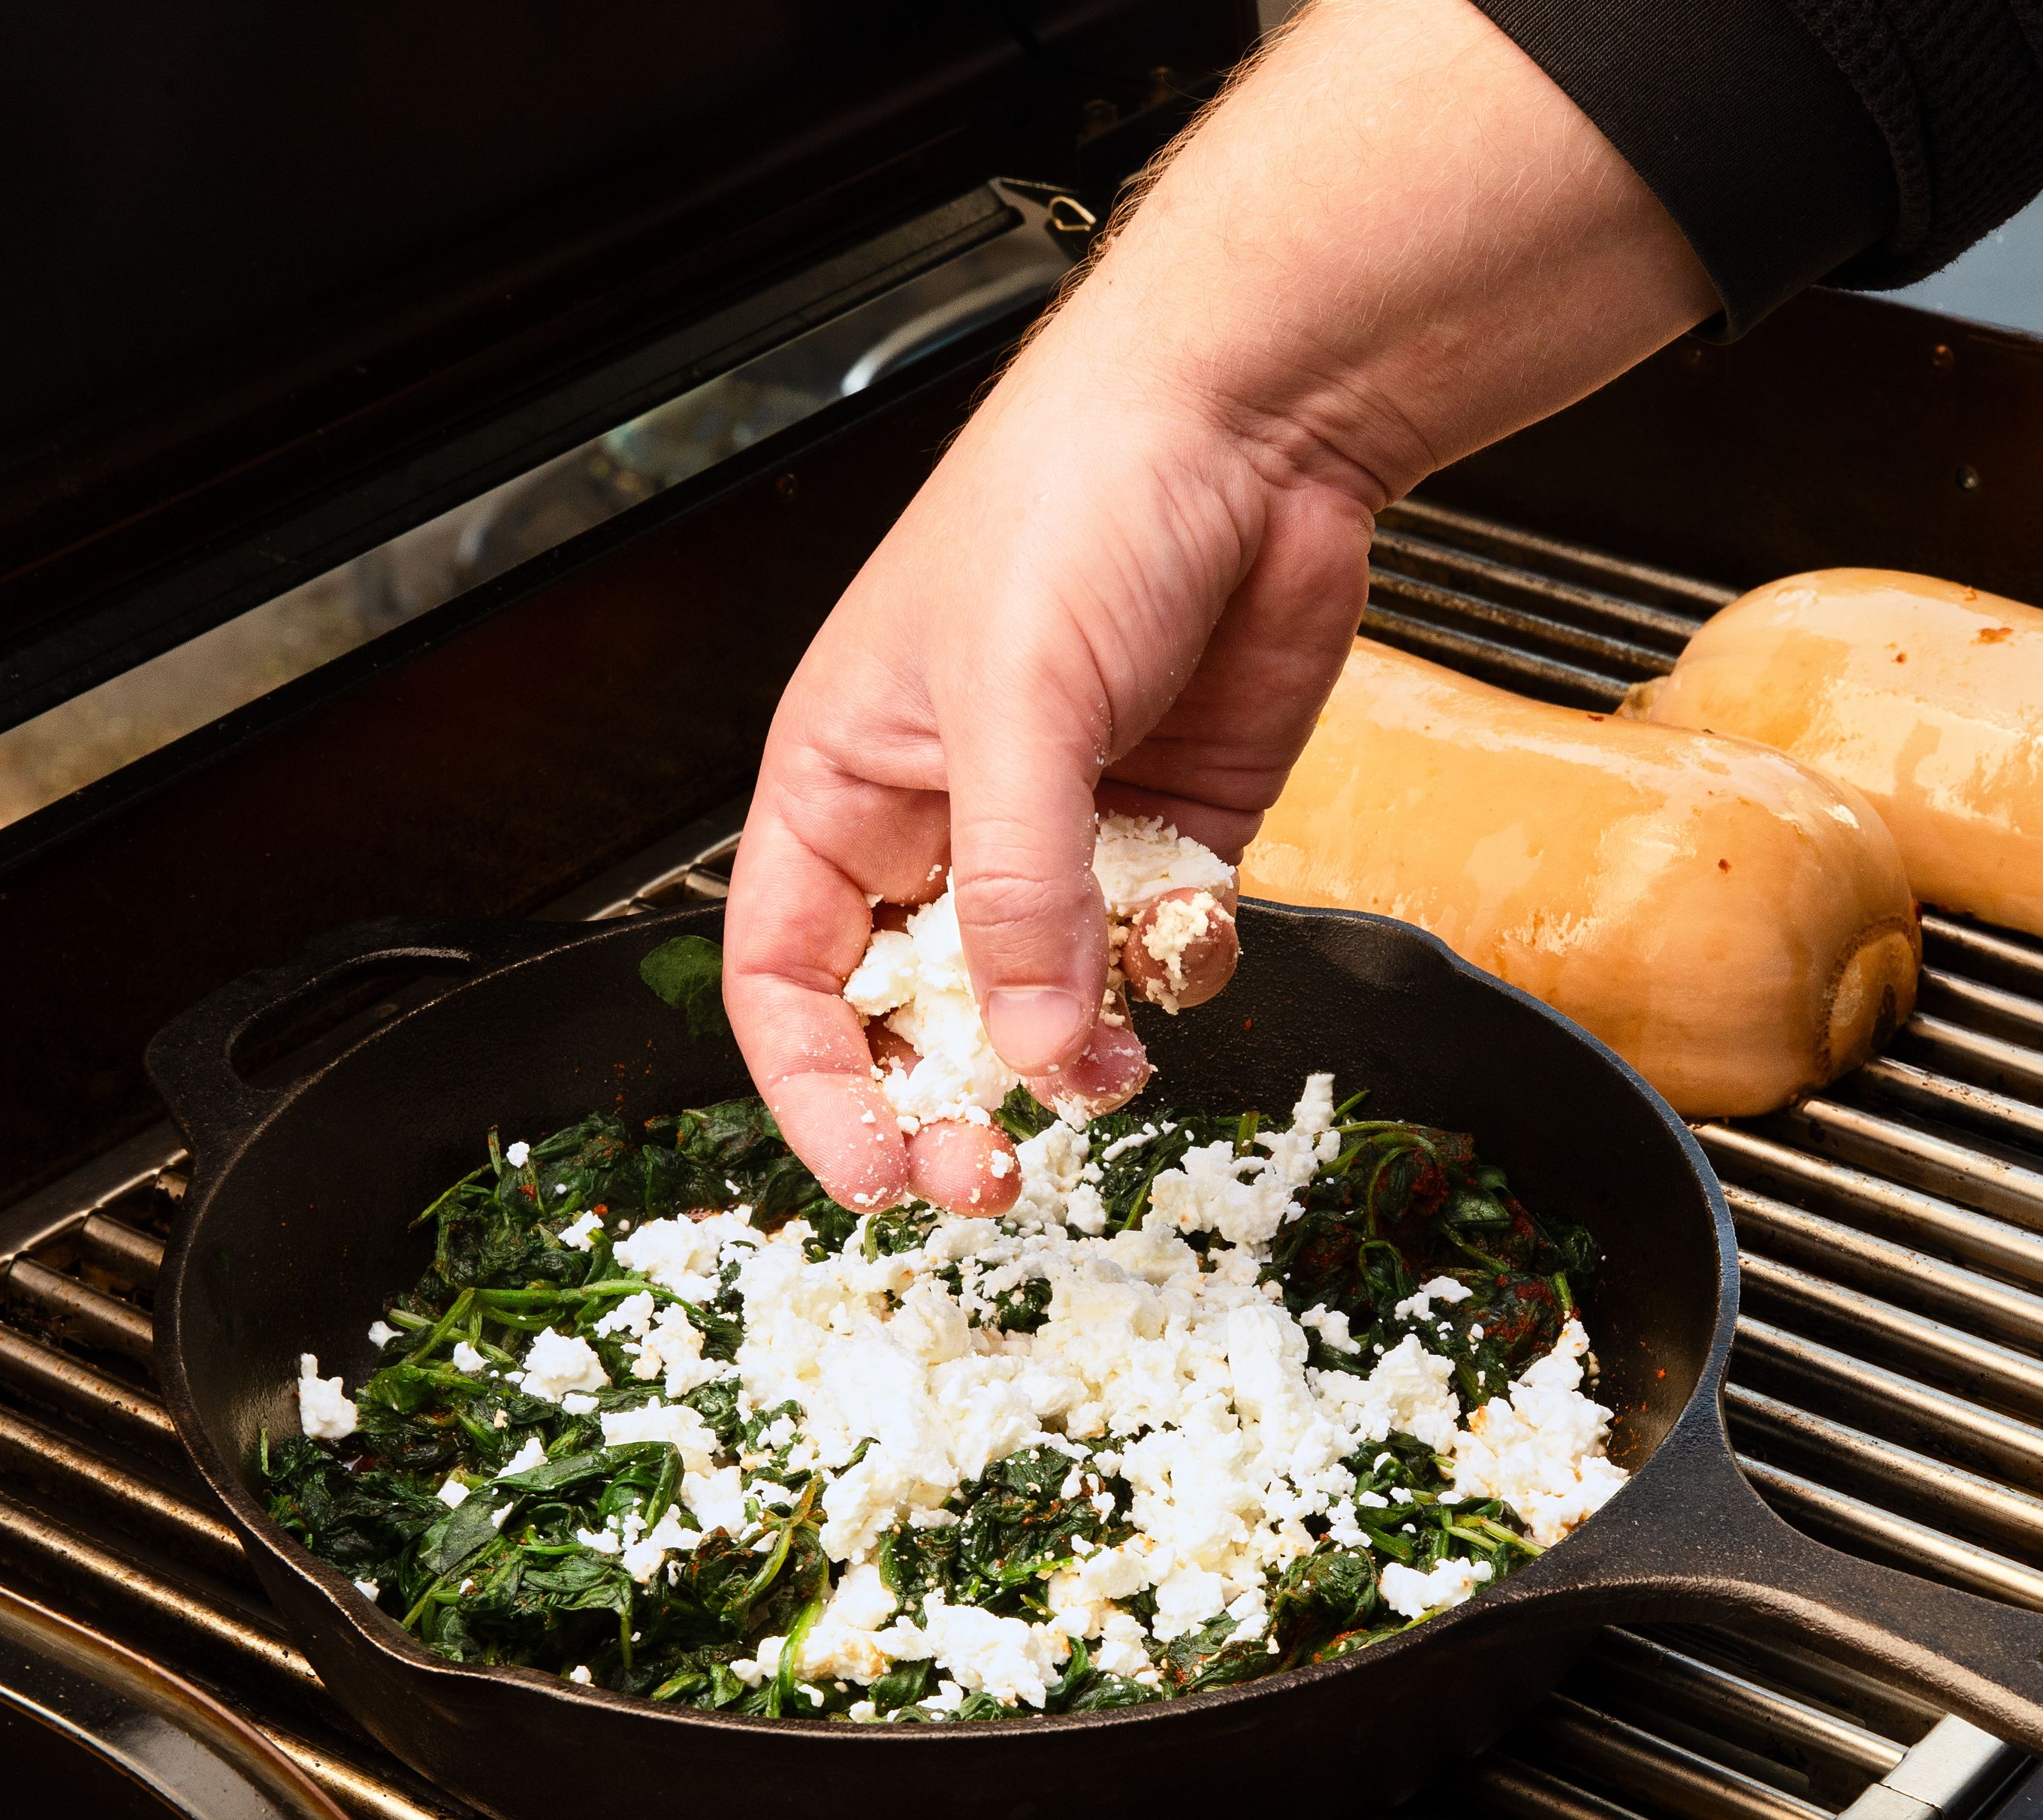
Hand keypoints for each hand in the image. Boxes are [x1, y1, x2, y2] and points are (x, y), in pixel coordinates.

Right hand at [725, 0, 1716, 1210]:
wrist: (1253, 423)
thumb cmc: (1075, 501)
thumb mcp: (1014, 704)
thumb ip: (1018, 892)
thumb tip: (1037, 1050)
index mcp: (843, 786)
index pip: (789, 980)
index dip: (817, 1087)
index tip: (874, 1169)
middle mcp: (946, 826)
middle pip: (921, 1016)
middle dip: (954, 1100)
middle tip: (995, 1172)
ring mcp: (1064, 836)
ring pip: (1055, 1001)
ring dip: (1085, 1046)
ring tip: (1117, 1056)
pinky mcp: (1173, 830)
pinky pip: (1161, 950)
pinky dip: (1179, 960)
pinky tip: (1194, 908)